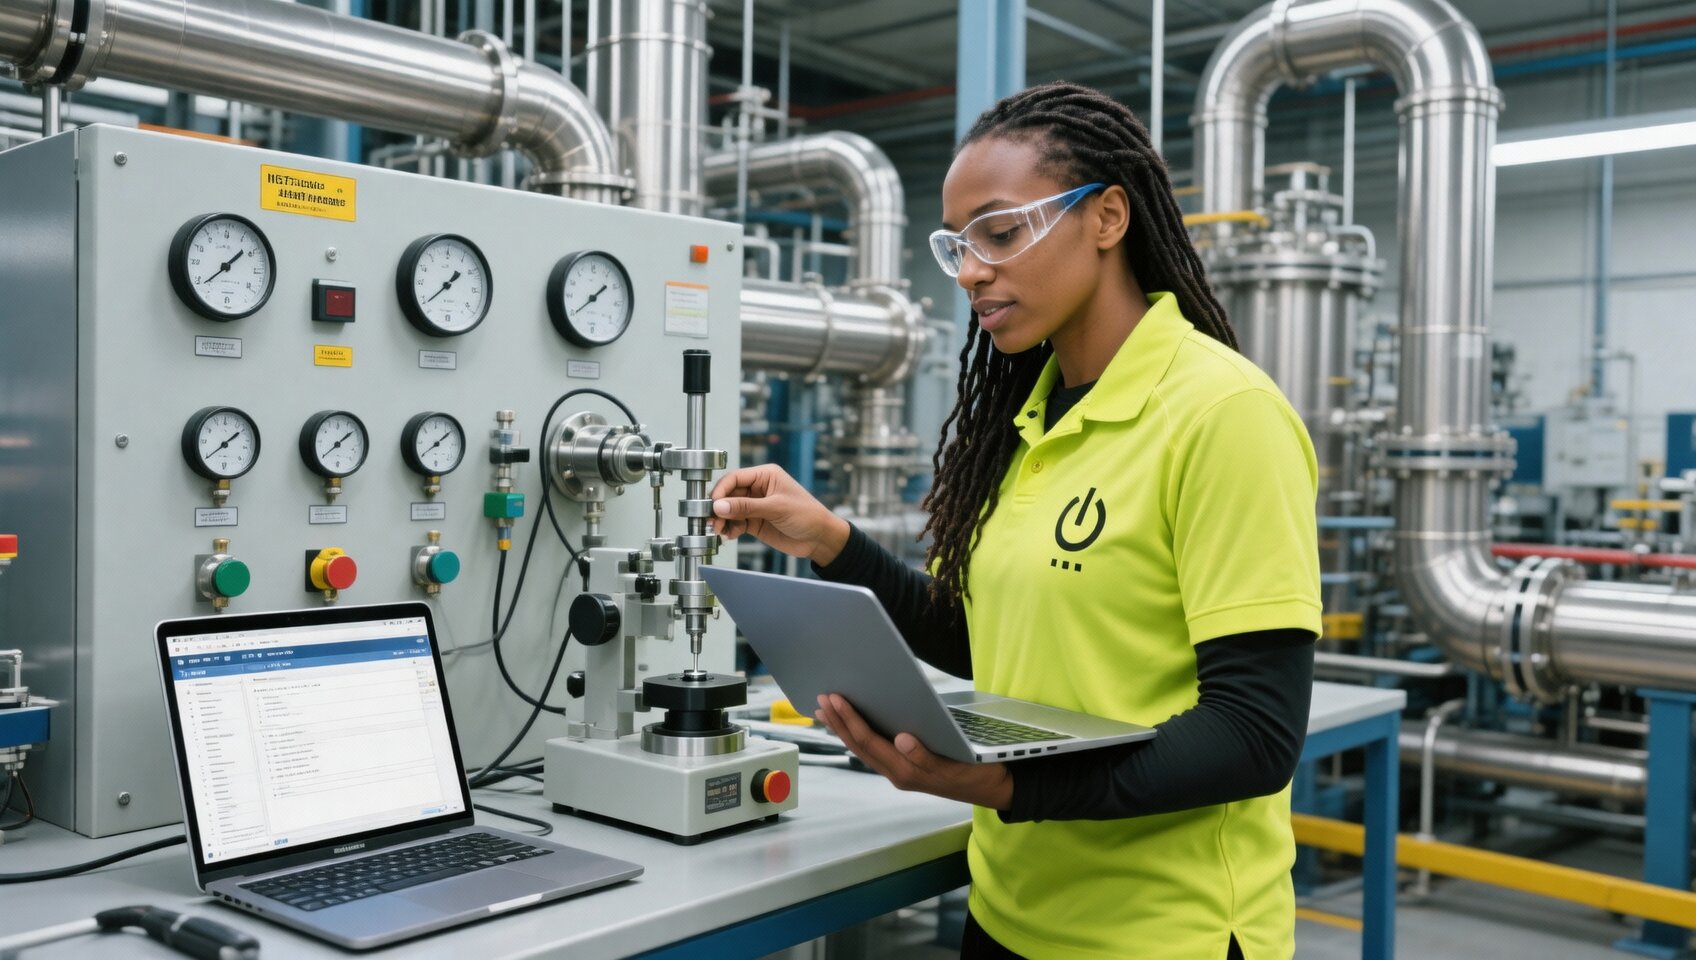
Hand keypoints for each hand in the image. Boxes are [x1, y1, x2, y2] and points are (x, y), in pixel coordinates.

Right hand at [710, 464, 851, 564]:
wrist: (820, 539)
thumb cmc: (807, 515)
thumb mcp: (776, 508)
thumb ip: (746, 507)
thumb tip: (719, 506)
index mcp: (765, 476)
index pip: (735, 478)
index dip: (721, 490)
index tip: (712, 503)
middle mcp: (758, 489)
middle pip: (729, 494)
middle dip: (719, 507)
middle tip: (712, 520)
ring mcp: (756, 506)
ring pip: (729, 510)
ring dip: (722, 520)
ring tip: (718, 530)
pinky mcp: (755, 522)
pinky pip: (736, 523)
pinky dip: (729, 529)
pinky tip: (729, 535)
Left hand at [815, 693, 1013, 810]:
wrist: (993, 788)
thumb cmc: (977, 771)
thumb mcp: (956, 764)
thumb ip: (926, 757)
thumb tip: (901, 739)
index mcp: (907, 771)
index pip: (869, 742)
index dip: (850, 720)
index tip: (836, 699)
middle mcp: (898, 774)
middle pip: (860, 746)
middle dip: (839, 722)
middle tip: (822, 698)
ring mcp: (900, 773)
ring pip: (864, 750)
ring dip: (844, 729)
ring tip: (827, 710)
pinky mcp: (906, 769)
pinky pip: (874, 752)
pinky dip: (858, 736)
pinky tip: (852, 726)